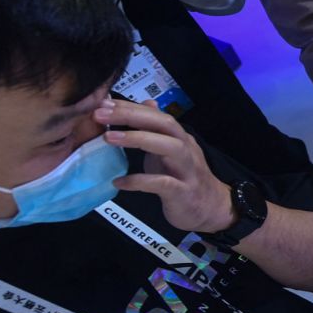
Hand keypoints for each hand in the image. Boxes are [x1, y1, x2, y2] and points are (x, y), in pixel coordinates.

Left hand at [99, 98, 234, 233]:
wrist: (211, 208)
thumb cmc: (185, 178)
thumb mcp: (170, 151)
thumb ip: (157, 129)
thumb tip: (147, 103)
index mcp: (179, 138)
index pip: (157, 115)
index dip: (130, 107)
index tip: (104, 103)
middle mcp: (186, 149)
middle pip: (164, 124)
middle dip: (132, 115)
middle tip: (100, 114)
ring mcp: (187, 170)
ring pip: (169, 147)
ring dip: (138, 139)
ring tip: (108, 138)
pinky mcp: (183, 192)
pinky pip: (162, 183)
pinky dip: (139, 181)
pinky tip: (119, 182)